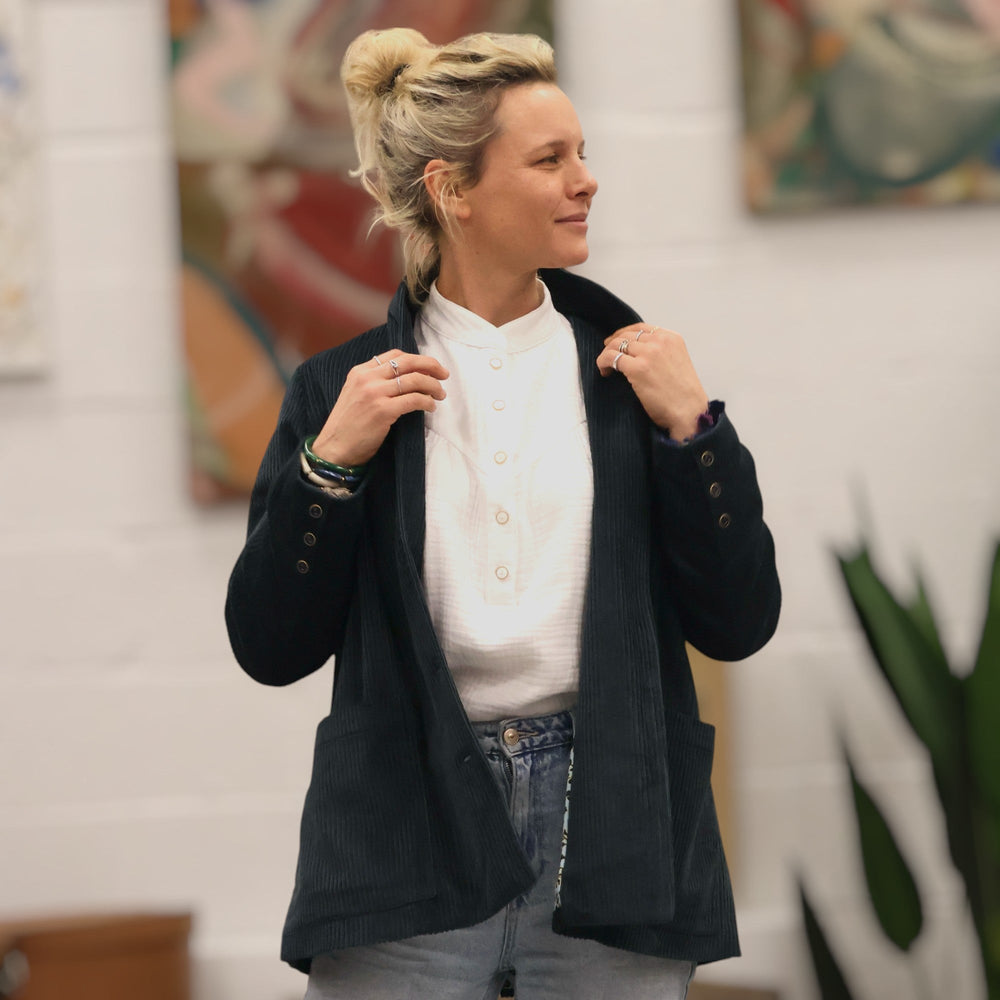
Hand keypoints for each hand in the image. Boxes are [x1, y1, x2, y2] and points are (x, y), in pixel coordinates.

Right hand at [311, 350, 448, 465]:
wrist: (334, 449)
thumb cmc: (348, 427)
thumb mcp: (355, 394)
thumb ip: (374, 383)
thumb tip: (405, 378)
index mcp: (360, 371)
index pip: (395, 355)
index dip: (417, 359)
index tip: (429, 367)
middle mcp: (367, 378)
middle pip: (407, 362)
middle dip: (431, 365)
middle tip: (444, 375)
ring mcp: (374, 393)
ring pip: (414, 379)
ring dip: (433, 386)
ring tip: (440, 395)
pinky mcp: (383, 410)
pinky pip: (414, 399)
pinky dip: (427, 402)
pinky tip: (431, 407)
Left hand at [596, 324, 708, 441]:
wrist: (689, 412)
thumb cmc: (683, 395)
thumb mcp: (677, 362)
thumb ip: (660, 353)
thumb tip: (637, 353)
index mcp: (671, 338)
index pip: (641, 328)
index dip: (624, 333)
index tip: (616, 341)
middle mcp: (660, 342)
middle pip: (626, 335)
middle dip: (613, 344)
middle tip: (607, 355)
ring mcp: (648, 353)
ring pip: (616, 344)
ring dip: (607, 354)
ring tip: (606, 367)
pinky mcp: (637, 368)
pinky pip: (611, 358)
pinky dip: (603, 363)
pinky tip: (605, 372)